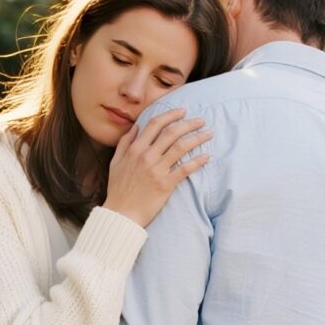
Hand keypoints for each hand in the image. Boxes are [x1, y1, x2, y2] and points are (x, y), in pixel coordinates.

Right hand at [103, 108, 211, 227]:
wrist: (121, 214)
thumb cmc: (118, 189)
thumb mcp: (115, 162)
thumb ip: (125, 143)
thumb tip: (136, 127)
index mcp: (135, 149)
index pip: (155, 124)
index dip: (171, 114)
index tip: (183, 111)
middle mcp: (146, 156)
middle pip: (172, 132)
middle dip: (189, 123)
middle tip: (201, 120)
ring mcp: (157, 170)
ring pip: (181, 147)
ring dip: (197, 138)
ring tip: (209, 134)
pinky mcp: (166, 184)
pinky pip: (185, 169)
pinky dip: (197, 161)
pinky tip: (207, 156)